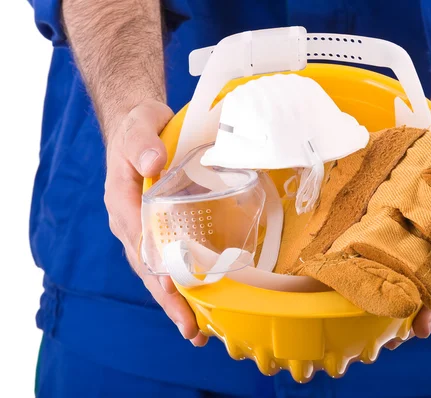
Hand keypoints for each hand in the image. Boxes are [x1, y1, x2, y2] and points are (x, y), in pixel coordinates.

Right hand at [104, 99, 206, 346]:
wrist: (142, 127)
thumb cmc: (140, 128)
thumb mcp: (140, 127)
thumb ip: (143, 144)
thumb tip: (153, 165)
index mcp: (123, 201)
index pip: (140, 241)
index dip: (157, 269)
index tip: (176, 293)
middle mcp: (131, 222)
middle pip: (148, 267)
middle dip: (169, 299)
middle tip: (191, 330)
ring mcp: (144, 228)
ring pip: (157, 270)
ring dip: (176, 300)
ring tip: (196, 330)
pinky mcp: (160, 228)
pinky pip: (169, 259)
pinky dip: (183, 282)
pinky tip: (199, 301)